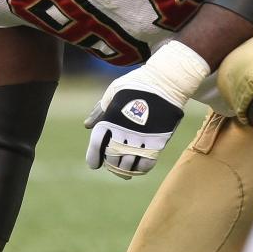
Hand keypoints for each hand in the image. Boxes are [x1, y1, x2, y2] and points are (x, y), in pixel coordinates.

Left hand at [84, 41, 209, 178]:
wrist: (165, 82)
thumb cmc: (136, 85)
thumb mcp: (112, 93)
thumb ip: (100, 111)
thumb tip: (87, 125)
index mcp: (109, 119)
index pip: (96, 145)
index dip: (93, 158)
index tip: (94, 164)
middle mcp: (123, 131)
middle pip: (111, 158)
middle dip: (110, 164)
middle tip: (112, 163)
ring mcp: (141, 138)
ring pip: (128, 164)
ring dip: (123, 169)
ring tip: (123, 167)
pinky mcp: (157, 142)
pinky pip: (146, 164)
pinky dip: (140, 169)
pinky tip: (137, 167)